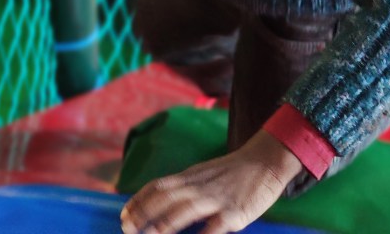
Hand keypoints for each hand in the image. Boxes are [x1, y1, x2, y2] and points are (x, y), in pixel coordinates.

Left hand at [120, 130, 302, 233]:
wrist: (266, 161)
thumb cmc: (234, 173)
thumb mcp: (205, 175)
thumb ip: (185, 188)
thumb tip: (161, 205)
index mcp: (191, 176)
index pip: (159, 185)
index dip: (139, 200)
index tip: (123, 214)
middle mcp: (200, 185)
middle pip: (166, 196)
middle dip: (144, 212)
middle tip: (126, 228)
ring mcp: (217, 199)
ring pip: (185, 209)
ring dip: (165, 224)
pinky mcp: (235, 212)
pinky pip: (215, 227)